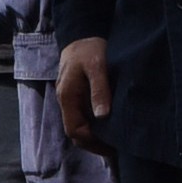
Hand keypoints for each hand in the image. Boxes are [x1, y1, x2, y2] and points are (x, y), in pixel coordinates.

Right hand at [55, 37, 113, 156]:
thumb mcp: (98, 66)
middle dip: (93, 143)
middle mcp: (65, 100)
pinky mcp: (77, 95)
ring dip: (94, 136)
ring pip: (79, 125)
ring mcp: (70, 98)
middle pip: (75, 132)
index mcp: (67, 96)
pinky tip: (109, 126)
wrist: (82, 33)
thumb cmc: (90, 48)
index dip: (91, 142)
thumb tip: (102, 116)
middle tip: (116, 149)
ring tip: (115, 141)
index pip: (74, 129)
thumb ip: (99, 90)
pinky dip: (95, 126)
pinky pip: (83, 116)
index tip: (111, 146)